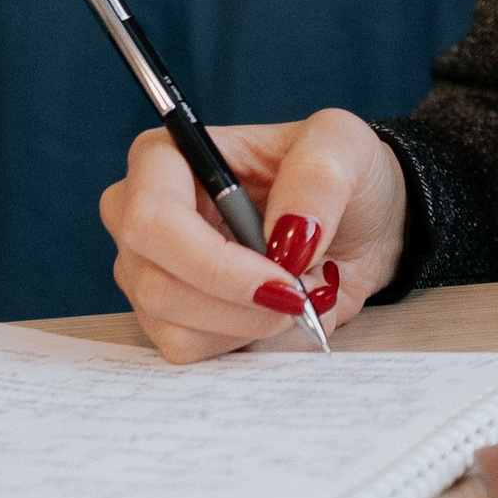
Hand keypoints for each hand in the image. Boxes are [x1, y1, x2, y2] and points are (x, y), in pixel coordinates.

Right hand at [100, 109, 407, 363]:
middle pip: (156, 284)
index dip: (214, 262)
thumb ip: (319, 178)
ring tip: (298, 291)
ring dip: (252, 324)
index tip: (283, 278)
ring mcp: (147, 271)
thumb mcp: (345, 146)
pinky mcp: (168, 317)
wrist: (356, 223)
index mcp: (164, 158)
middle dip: (240, 304)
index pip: (151, 219)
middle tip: (303, 294)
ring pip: (175, 328)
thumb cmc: (338, 173)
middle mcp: (140, 215)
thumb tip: (288, 237)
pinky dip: (250, 340)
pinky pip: (193, 352)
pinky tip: (277, 310)